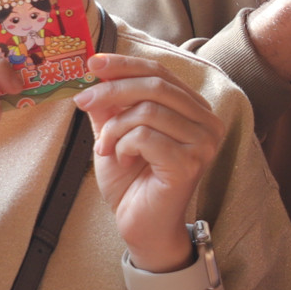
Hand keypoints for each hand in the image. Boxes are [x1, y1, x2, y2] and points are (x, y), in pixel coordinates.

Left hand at [74, 53, 227, 272]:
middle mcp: (208, 122)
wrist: (140, 226)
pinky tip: (121, 161)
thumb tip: (96, 71)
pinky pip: (146, 137)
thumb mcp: (116, 133)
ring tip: (106, 148)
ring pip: (149, 110)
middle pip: (156, 85)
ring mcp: (203, 143)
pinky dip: (123, 145)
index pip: (161, 72)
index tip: (92, 63)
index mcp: (195, 109)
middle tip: (83, 102)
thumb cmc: (132, 182)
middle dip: (112, 90)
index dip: (125, 64)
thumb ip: (112, 104)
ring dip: (115, 127)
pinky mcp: (190, 163)